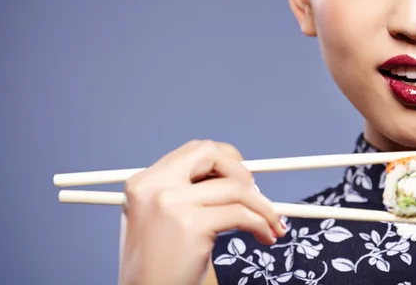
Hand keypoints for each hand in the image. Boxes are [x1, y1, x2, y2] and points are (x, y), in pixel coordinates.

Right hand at [118, 140, 286, 284]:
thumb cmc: (160, 265)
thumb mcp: (163, 217)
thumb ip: (189, 191)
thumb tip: (239, 177)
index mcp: (144, 182)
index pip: (195, 151)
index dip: (226, 160)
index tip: (242, 178)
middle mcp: (154, 186)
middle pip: (212, 154)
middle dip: (243, 172)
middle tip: (258, 195)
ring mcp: (171, 203)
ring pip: (235, 187)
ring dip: (262, 206)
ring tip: (270, 224)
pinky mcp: (191, 224)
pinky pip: (241, 214)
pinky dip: (261, 223)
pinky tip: (264, 235)